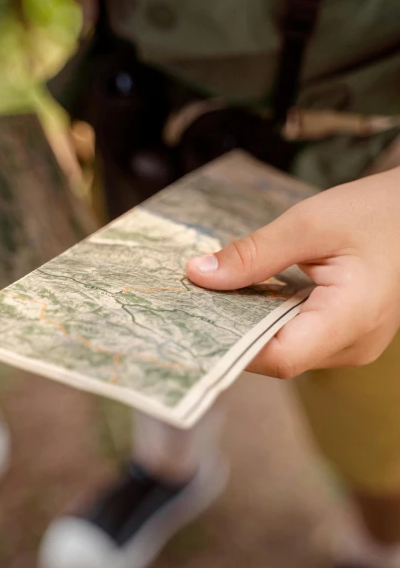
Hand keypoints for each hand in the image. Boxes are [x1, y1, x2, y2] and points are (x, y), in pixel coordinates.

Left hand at [186, 168, 399, 377]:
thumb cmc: (374, 211)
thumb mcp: (308, 223)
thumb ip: (253, 254)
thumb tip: (197, 275)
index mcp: (353, 318)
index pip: (282, 357)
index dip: (235, 345)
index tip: (195, 321)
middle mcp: (355, 344)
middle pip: (280, 356)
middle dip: (234, 332)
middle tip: (193, 304)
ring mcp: (353, 344)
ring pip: (287, 349)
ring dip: (251, 325)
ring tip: (215, 297)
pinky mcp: (347, 335)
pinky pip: (300, 337)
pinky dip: (271, 319)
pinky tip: (248, 296)